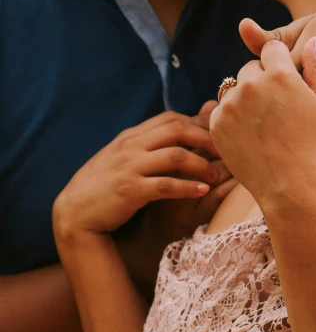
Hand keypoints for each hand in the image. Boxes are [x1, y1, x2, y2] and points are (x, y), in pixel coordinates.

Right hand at [53, 111, 221, 240]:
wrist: (73, 213)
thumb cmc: (104, 184)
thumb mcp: (125, 156)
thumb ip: (150, 142)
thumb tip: (176, 129)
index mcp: (131, 136)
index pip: (171, 119)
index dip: (197, 125)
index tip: (216, 136)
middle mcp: (131, 146)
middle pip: (177, 130)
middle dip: (206, 139)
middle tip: (226, 151)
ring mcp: (129, 167)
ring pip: (174, 155)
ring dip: (201, 164)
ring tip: (217, 176)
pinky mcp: (130, 190)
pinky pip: (165, 185)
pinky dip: (187, 187)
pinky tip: (202, 190)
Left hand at [210, 37, 315, 208]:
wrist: (291, 186)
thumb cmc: (314, 144)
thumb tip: (314, 40)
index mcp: (280, 74)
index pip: (271, 49)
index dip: (280, 63)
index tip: (286, 80)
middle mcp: (251, 84)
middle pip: (251, 68)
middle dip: (261, 80)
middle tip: (277, 107)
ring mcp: (231, 105)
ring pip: (235, 88)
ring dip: (246, 98)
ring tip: (265, 123)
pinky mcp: (217, 124)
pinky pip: (223, 110)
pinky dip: (233, 117)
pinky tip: (252, 134)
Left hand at [239, 0, 315, 161]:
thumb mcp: (313, 24)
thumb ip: (277, 35)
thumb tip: (241, 27)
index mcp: (312, 57)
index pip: (270, 81)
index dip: (259, 91)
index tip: (257, 96)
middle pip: (288, 114)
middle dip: (270, 120)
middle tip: (264, 123)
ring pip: (312, 139)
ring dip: (293, 145)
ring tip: (281, 144)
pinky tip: (309, 154)